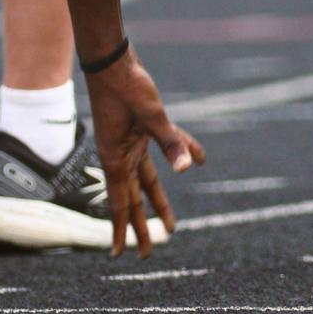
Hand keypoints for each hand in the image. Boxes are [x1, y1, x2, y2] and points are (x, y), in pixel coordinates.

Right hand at [86, 47, 205, 257]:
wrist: (112, 58)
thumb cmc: (126, 85)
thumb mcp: (152, 114)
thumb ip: (172, 141)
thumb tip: (190, 167)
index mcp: (117, 158)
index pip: (120, 204)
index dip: (122, 230)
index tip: (121, 255)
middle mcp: (121, 155)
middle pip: (133, 198)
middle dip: (141, 226)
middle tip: (146, 253)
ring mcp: (131, 142)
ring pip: (147, 179)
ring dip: (158, 200)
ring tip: (169, 225)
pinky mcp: (142, 127)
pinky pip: (164, 146)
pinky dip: (182, 152)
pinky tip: (200, 160)